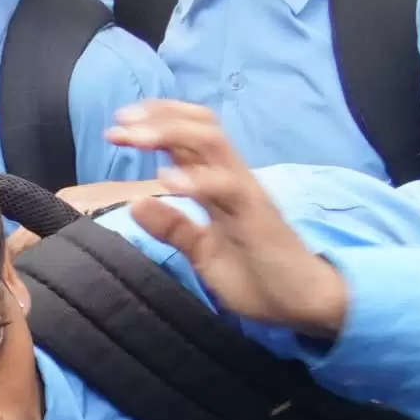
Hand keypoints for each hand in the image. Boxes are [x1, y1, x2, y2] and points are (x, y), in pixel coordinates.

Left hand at [108, 104, 347, 335]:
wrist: (301, 300)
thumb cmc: (257, 274)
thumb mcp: (202, 251)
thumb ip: (173, 227)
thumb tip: (134, 205)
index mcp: (219, 184)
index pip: (189, 136)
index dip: (155, 122)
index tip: (118, 125)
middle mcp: (232, 177)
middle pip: (199, 127)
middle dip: (157, 118)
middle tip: (119, 122)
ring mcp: (246, 191)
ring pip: (211, 142)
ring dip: (169, 133)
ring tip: (135, 138)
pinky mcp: (256, 213)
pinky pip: (227, 186)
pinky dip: (196, 179)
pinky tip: (166, 181)